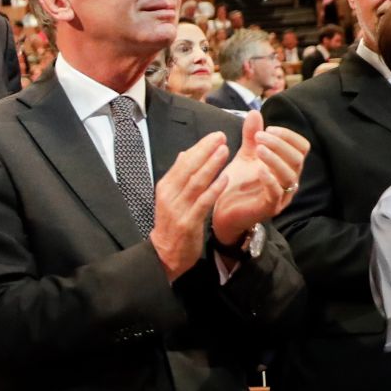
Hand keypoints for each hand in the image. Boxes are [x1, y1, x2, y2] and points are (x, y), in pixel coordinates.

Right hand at [147, 133, 229, 280]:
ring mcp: (178, 209)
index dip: (199, 147)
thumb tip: (184, 154)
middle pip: (188, 168)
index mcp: (166, 187)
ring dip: (211, 166)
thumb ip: (178, 177)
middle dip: (205, 151)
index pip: (182, 162)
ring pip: (195, 183)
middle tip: (221, 136)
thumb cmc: (172, 225)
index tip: (215, 136)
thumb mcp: (170, 198)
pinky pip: (202, 203)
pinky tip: (225, 178)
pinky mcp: (187, 222)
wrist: (165, 254)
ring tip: (225, 151)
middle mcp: (169, 195)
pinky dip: (213, 190)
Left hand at [212, 112, 308, 243]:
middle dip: (280, 145)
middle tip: (260, 137)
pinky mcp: (269, 208)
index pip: (301, 147)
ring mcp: (281, 196)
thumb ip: (251, 136)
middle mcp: (289, 181)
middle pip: (297, 159)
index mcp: (286, 166)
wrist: (222, 212)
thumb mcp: (245, 156)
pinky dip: (269, 180)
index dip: (288, 136)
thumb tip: (255, 111)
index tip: (268, 129)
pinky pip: (276, 194)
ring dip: (275, 159)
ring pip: (290, 175)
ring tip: (258, 149)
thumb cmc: (237, 183)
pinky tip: (258, 170)